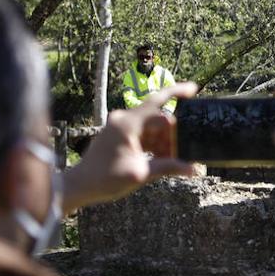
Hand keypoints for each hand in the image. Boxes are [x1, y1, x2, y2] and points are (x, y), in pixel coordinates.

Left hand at [62, 82, 199, 212]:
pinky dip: (153, 143)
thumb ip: (169, 167)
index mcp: (128, 123)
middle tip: (184, 149)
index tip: (195, 89)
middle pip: (158, 117)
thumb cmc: (105, 179)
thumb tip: (194, 169)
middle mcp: (124, 119)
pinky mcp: (118, 133)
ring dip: (163, 141)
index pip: (158, 101)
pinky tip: (160, 158)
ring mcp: (120, 125)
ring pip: (152, 127)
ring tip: (171, 160)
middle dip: (173, 133)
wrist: (79, 185)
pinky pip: (143, 133)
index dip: (178, 93)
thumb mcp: (141, 173)